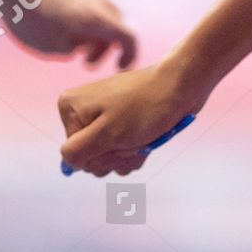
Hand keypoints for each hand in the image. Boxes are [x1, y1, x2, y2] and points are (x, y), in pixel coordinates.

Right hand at [57, 60, 202, 177]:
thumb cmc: (146, 107)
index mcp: (70, 108)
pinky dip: (136, 151)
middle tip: (134, 138)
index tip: (120, 139)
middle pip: (90, 157)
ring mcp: (104, 117)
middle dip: (115, 155)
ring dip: (128, 155)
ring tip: (143, 136)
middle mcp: (83, 111)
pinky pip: (122, 151)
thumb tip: (68, 164)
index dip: (100, 155)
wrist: (183, 86)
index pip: (74, 154)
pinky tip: (148, 140)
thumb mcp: (107, 134)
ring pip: (108, 157)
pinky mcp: (122, 123)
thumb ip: (78, 152)